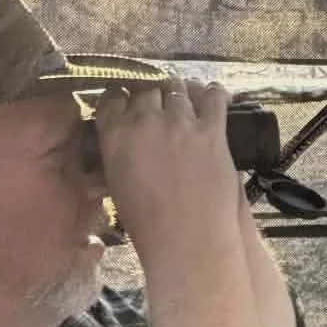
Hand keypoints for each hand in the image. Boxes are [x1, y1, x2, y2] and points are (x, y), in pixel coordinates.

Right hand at [94, 80, 243, 271]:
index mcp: (115, 135)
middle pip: (146, 87)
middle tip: (158, 102)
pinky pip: (213, 97)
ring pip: (177, 87)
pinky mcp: (211, 130)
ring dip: (179, 91)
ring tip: (184, 99)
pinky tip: (214, 97)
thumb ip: (118, 154)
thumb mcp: (118, 185)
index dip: (122, 94)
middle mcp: (145, 120)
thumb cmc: (148, 224)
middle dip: (151, 91)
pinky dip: (213, 93)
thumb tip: (124, 143)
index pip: (112, 97)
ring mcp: (180, 122)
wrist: (187, 239)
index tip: (128, 98)